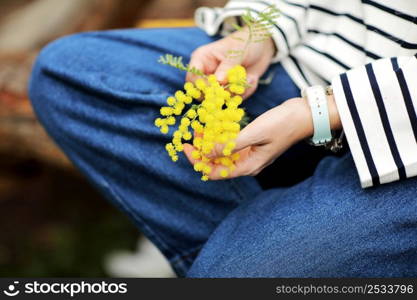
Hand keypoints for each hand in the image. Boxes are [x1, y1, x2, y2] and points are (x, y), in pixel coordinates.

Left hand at [184, 95, 341, 179]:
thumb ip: (230, 145)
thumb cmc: (282, 124)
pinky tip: (213, 126)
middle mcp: (247, 164)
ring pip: (223, 153)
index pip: (216, 172)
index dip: (198, 162)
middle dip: (201, 151)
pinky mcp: (251, 143)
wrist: (304, 114)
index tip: (186, 147)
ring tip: (199, 128)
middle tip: (191, 135)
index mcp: (248, 166)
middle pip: (217, 164)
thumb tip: (207, 153)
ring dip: (210, 143)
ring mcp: (250, 154)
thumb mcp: (254, 134)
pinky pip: (231, 144)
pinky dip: (220, 137)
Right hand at [186, 27, 275, 98]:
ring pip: (220, 99)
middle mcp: (207, 73)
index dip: (203, 85)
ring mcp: (218, 83)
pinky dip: (245, 92)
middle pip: (202, 93)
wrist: (262, 45)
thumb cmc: (245, 42)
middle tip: (236, 86)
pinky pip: (233, 99)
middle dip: (221, 93)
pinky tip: (252, 78)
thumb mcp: (236, 52)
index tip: (219, 86)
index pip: (193, 78)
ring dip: (237, 92)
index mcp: (202, 59)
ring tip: (249, 77)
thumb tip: (218, 81)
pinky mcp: (230, 90)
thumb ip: (227, 67)